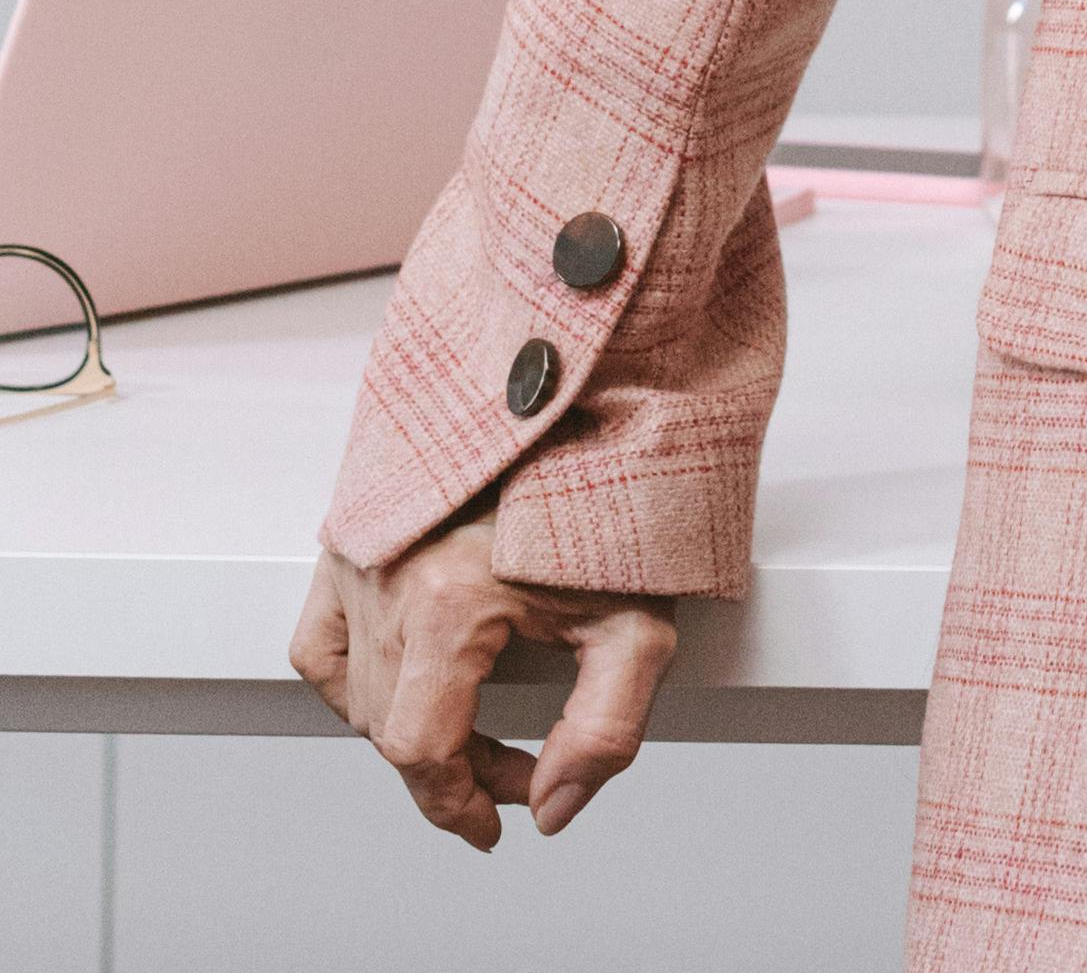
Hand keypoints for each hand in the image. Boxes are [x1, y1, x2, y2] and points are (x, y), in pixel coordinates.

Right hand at [290, 518, 676, 846]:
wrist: (587, 393)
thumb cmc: (609, 490)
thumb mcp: (636, 621)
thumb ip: (603, 730)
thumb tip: (554, 806)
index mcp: (447, 601)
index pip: (421, 751)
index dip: (461, 804)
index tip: (497, 821)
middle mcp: (388, 578)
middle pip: (393, 726)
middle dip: (456, 768)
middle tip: (517, 767)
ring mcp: (362, 554)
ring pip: (358, 691)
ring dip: (412, 725)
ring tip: (474, 723)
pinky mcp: (355, 535)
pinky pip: (322, 637)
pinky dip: (352, 676)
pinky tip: (404, 680)